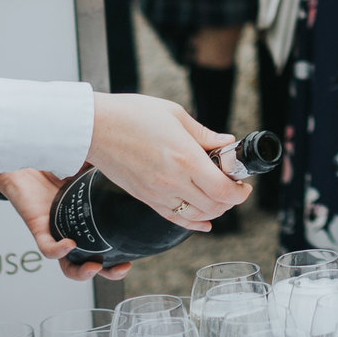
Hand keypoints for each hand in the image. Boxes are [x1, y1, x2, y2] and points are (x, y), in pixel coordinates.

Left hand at [0, 169, 126, 281]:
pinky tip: (69, 245)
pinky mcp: (37, 226)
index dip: (119, 256)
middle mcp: (72, 231)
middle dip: (108, 272)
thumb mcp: (89, 166)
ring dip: (82, 272)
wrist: (26, 157)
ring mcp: (55, 232)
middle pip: (90, 262)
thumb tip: (131, 164)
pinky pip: (46, 247)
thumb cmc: (58, 162)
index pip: (105, 247)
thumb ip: (108, 168)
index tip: (134, 257)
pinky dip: (58, 249)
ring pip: (67, 264)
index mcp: (86, 221)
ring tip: (94, 267)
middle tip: (121, 267)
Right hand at [85, 94, 250, 231]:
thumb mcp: (175, 114)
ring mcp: (156, 193)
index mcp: (184, 158)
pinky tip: (203, 221)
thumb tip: (226, 142)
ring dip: (214, 211)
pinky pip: (174, 218)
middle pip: (213, 206)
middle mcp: (172, 180)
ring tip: (220, 197)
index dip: (239, 192)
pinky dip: (192, 222)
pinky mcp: (144, 198)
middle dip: (230, 200)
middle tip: (235, 187)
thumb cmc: (131, 115)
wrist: (93, 128)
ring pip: (195, 216)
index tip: (244, 184)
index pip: (222, 190)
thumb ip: (204, 134)